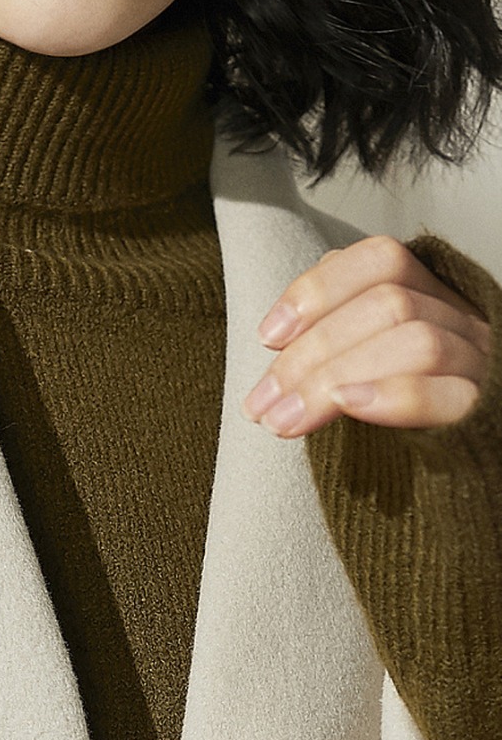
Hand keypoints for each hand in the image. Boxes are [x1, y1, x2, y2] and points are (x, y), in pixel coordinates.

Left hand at [241, 235, 492, 437]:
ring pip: (417, 342)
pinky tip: (349, 405)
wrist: (454, 479)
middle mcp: (463, 321)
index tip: (267, 338)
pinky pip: (455, 395)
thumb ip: (335, 339)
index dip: (318, 289)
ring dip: (333, 380)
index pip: (381, 260)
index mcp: (431, 298)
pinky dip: (396, 395)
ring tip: (284, 421)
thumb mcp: (361, 367)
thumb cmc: (395, 425)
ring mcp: (482, 364)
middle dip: (309, 354)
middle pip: (388, 305)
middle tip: (261, 403)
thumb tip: (277, 335)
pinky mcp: (490, 412)